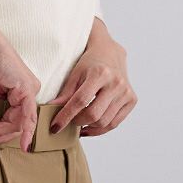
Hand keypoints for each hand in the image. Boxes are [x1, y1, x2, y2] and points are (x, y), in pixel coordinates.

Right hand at [0, 15, 40, 153]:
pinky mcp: (27, 90)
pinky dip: (25, 132)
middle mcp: (30, 91)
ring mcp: (30, 90)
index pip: (15, 119)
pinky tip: (23, 145)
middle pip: (17, 124)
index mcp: (23, 90)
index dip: (0, 131)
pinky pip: (28, 117)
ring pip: (18, 123)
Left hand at [47, 18, 137, 136]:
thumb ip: (65, 93)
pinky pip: (114, 123)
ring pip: (104, 122)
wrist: (110, 53)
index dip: (66, 116)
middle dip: (77, 122)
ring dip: (88, 127)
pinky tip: (88, 127)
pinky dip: (100, 129)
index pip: (80, 101)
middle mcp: (116, 83)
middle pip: (94, 114)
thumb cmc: (89, 63)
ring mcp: (126, 92)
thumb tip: (51, 110)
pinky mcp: (132, 100)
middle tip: (67, 123)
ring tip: (77, 123)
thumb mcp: (74, 73)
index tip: (54, 126)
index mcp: (100, 73)